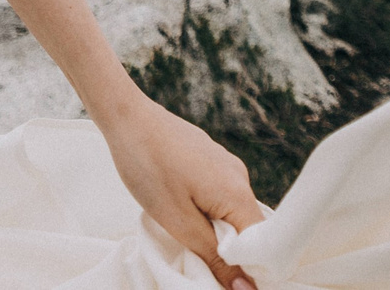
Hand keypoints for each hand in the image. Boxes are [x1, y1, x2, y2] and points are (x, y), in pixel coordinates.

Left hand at [98, 95, 266, 288]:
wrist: (126, 117)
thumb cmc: (149, 168)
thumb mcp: (179, 222)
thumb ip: (214, 256)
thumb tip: (245, 289)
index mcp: (238, 192)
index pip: (262, 244)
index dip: (249, 268)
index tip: (225, 279)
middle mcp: (240, 176)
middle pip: (248, 229)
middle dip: (229, 251)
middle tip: (199, 259)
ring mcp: (226, 164)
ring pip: (232, 212)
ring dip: (215, 231)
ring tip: (185, 232)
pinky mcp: (211, 159)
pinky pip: (220, 195)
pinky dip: (207, 211)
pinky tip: (182, 210)